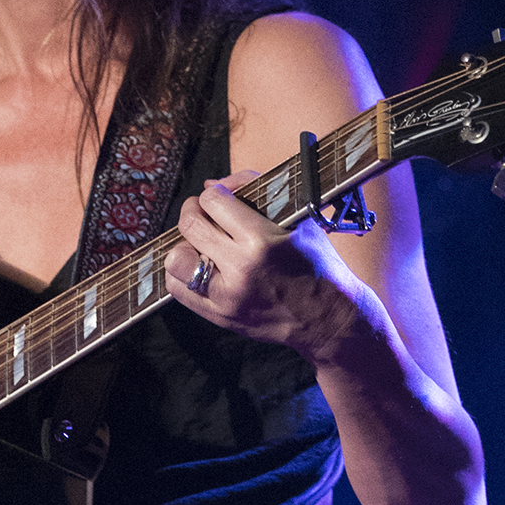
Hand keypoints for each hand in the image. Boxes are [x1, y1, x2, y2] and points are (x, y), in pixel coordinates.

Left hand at [165, 178, 371, 366]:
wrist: (328, 320)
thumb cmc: (317, 264)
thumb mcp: (300, 220)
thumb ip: (256, 196)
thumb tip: (210, 185)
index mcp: (261, 241)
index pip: (213, 201)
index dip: (214, 193)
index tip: (220, 196)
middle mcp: (240, 268)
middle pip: (190, 226)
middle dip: (193, 211)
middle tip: (202, 212)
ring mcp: (226, 296)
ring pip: (176, 260)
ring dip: (185, 245)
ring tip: (201, 244)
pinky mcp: (219, 317)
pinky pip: (178, 289)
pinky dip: (182, 273)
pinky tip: (200, 266)